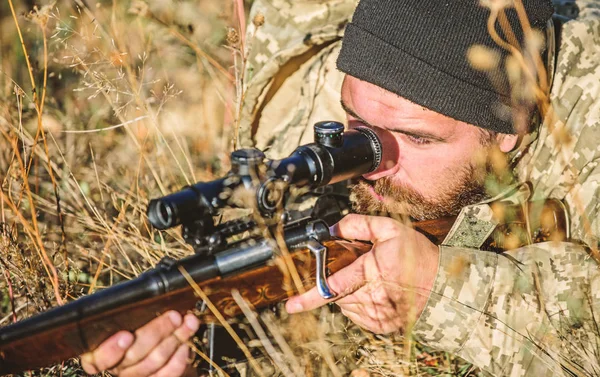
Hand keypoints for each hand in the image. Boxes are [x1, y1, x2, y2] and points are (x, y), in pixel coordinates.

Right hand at [80, 311, 199, 376]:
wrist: (165, 349)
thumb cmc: (144, 327)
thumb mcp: (133, 317)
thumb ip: (133, 314)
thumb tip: (149, 298)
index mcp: (102, 351)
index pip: (97, 359)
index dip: (110, 349)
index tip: (126, 336)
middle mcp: (118, 367)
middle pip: (133, 354)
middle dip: (157, 331)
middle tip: (174, 316)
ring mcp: (136, 376)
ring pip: (153, 362)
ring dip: (175, 339)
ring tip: (188, 324)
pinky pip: (167, 374)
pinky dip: (179, 358)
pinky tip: (186, 344)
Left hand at [285, 214, 438, 333]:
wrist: (442, 284)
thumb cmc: (416, 255)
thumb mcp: (390, 229)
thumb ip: (358, 225)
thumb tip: (332, 229)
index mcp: (372, 272)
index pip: (333, 286)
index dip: (309, 297)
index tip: (291, 305)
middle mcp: (373, 297)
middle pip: (337, 294)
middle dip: (339, 280)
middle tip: (359, 268)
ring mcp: (377, 314)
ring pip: (345, 304)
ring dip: (349, 291)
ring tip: (372, 279)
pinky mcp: (381, 325)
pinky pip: (356, 314)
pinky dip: (358, 302)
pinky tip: (375, 290)